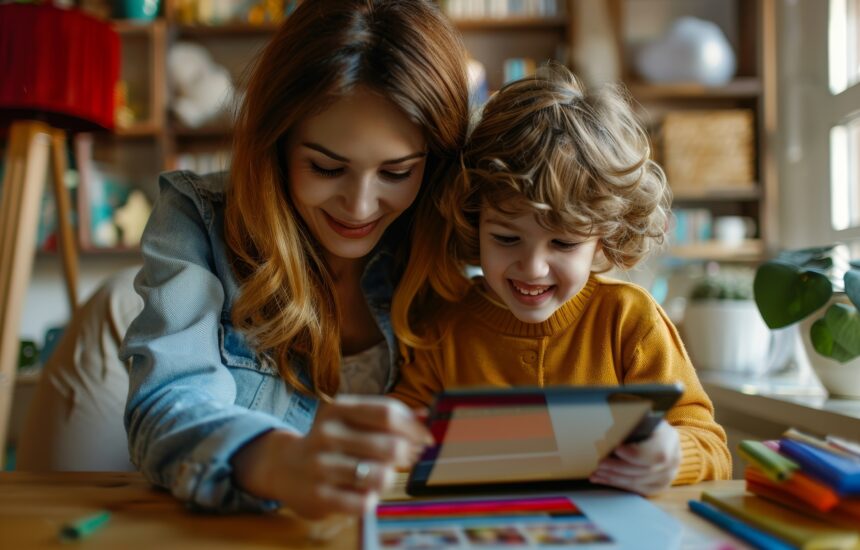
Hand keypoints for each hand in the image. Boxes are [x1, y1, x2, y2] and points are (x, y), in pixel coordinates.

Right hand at [232, 395, 432, 518]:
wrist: (284, 467)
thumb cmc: (331, 442)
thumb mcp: (351, 419)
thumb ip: (386, 416)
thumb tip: (425, 416)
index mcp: (337, 409)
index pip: (388, 413)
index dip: (414, 428)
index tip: (425, 439)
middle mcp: (327, 434)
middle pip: (391, 446)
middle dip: (406, 455)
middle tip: (403, 460)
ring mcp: (321, 466)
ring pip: (382, 476)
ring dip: (389, 478)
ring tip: (380, 476)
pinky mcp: (319, 496)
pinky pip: (365, 502)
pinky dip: (372, 499)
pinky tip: (363, 492)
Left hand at [589, 420, 680, 495]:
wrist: (662, 438)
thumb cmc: (644, 425)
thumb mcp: (639, 419)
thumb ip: (628, 425)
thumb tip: (610, 434)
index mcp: (669, 439)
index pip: (655, 454)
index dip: (634, 454)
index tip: (615, 449)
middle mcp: (674, 459)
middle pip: (644, 470)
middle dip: (618, 468)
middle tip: (600, 464)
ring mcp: (668, 475)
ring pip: (639, 481)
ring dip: (614, 478)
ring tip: (596, 473)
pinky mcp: (659, 485)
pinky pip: (637, 488)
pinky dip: (618, 484)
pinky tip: (603, 479)